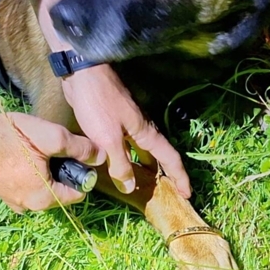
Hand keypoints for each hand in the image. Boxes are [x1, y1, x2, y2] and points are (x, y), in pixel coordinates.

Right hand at [0, 111, 105, 212]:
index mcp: (44, 199)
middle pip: (60, 191)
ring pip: (42, 187)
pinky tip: (21, 153)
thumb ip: (80, 148)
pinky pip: (26, 185)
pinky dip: (29, 172)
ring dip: (45, 170)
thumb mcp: (52, 137)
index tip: (73, 154)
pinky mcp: (1, 193)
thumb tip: (101, 156)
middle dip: (62, 171)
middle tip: (52, 147)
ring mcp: (13, 201)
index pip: (78, 194)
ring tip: (35, 148)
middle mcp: (29, 206)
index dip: (81, 172)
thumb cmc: (11, 136)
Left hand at [38, 0, 191, 198]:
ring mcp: (126, 124)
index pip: (170, 158)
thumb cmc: (99, 105)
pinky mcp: (111, 121)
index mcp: (146, 133)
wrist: (82, 74)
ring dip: (145, 168)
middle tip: (168, 194)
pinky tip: (118, 166)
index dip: (180, 177)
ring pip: (141, 151)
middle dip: (165, 175)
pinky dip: (127, 159)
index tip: (187, 194)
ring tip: (145, 185)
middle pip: (159, 156)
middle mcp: (141, 129)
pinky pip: (126, 146)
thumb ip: (119, 163)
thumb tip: (130, 187)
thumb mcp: (109, 139)